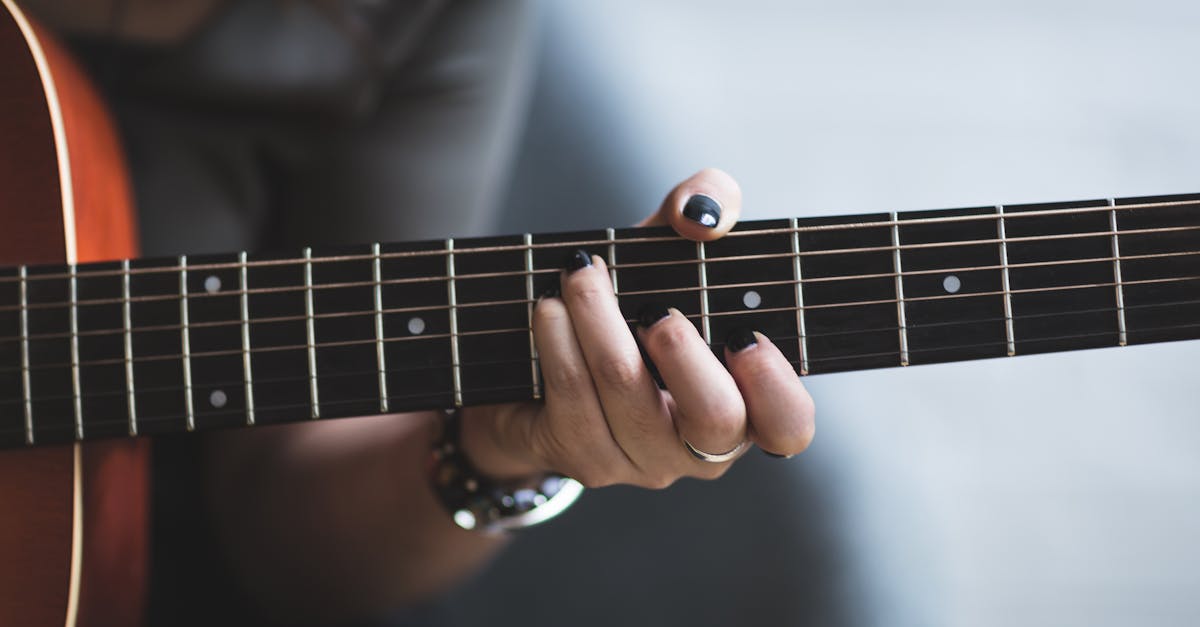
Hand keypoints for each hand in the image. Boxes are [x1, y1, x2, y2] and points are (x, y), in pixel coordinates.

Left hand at [460, 169, 814, 487]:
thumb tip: (701, 212)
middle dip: (684, 355)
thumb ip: (705, 205)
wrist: (540, 360)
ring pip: (629, 399)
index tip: (744, 337)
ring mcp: (642, 460)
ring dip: (600, 322)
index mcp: (745, 403)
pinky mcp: (584, 458)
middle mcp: (701, 446)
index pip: (788, 426)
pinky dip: (560, 341)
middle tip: (656, 311)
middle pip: (715, 419)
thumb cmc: (630, 304)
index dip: (776, 388)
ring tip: (579, 275)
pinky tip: (550, 307)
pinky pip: (574, 399)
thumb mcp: (673, 248)